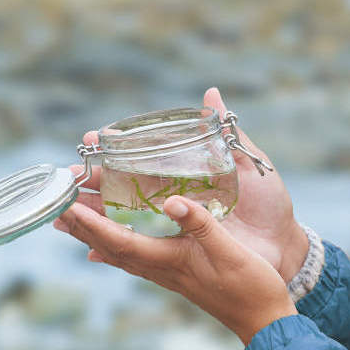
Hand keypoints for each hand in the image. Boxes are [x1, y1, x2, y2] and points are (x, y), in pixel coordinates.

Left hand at [54, 195, 296, 343]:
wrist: (265, 320)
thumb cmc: (251, 287)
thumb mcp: (230, 250)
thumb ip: (202, 224)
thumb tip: (171, 201)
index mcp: (170, 261)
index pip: (120, 241)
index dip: (91, 223)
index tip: (64, 206)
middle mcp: (162, 269)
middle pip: (111, 247)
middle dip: (81, 227)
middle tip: (52, 206)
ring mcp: (169, 274)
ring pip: (120, 252)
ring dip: (93, 235)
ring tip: (70, 220)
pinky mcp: (179, 274)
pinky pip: (137, 257)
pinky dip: (116, 245)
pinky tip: (109, 246)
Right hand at [68, 87, 308, 282]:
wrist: (285, 246)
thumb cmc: (269, 205)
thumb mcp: (251, 165)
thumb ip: (228, 134)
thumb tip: (211, 94)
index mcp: (183, 178)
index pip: (139, 159)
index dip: (114, 149)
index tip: (94, 137)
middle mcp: (171, 202)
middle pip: (120, 191)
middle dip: (90, 183)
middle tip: (65, 177)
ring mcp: (172, 230)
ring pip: (120, 222)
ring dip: (91, 217)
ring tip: (64, 212)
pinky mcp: (179, 255)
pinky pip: (140, 254)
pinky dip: (113, 253)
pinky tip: (91, 252)